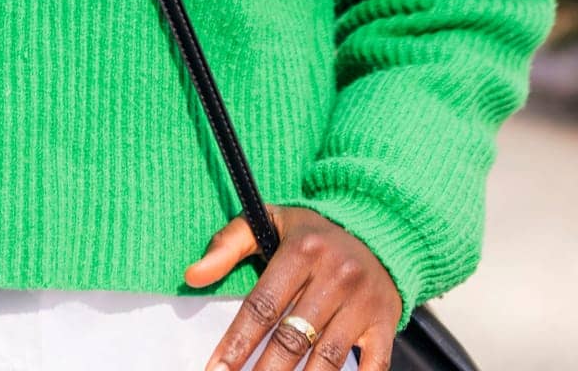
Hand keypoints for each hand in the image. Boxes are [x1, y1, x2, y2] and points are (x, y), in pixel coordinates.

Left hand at [184, 203, 401, 370]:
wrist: (378, 228)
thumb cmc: (312, 233)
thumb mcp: (270, 221)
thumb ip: (228, 243)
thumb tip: (192, 275)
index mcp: (303, 250)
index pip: (262, 306)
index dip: (237, 343)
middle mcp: (335, 275)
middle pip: (291, 339)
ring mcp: (363, 302)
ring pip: (326, 359)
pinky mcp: (385, 323)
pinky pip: (373, 367)